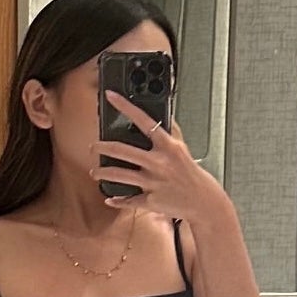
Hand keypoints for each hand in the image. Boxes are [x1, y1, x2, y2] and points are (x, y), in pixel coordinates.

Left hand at [94, 90, 225, 223]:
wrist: (202, 201)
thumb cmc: (191, 174)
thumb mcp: (182, 148)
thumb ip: (170, 132)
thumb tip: (162, 114)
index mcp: (167, 146)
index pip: (144, 120)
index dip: (126, 106)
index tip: (111, 96)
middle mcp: (158, 163)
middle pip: (122, 150)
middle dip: (102, 147)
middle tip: (94, 147)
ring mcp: (152, 182)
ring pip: (119, 176)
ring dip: (102, 173)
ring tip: (94, 172)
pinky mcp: (150, 201)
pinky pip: (128, 200)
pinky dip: (117, 200)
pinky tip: (109, 198)